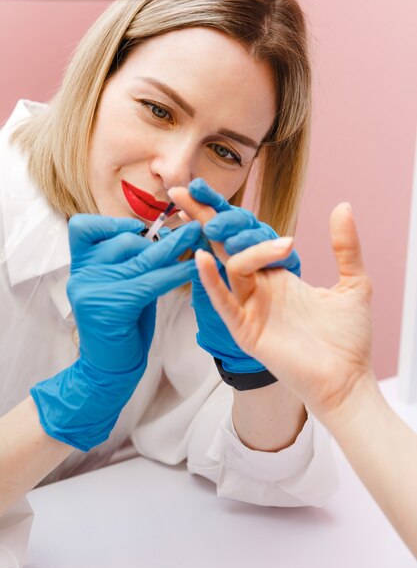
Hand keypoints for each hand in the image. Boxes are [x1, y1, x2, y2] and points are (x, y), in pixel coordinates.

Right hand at [31, 215, 200, 450]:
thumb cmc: (121, 324)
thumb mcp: (121, 286)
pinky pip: (151, 281)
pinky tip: (195, 269)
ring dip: (175, 247)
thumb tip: (162, 232)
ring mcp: (92, 290)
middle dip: (158, 239)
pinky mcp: (112, 306)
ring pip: (140, 259)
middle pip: (122, 241)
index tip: (138, 228)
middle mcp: (81, 275)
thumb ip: (130, 262)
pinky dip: (176, 273)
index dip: (111, 223)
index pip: (83, 227)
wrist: (109, 369)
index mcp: (79, 266)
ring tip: (198, 236)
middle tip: (189, 232)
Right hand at [194, 203, 372, 421]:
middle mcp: (260, 288)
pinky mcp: (246, 329)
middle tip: (185, 189)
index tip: (211, 188)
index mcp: (279, 275)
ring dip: (231, 244)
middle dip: (205, 218)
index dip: (232, 213)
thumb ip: (345, 246)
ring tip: (238, 228)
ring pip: (233, 266)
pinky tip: (201, 257)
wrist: (348, 379)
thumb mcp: (353, 283)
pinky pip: (223, 301)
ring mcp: (250, 308)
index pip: (249, 237)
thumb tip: (343, 205)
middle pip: (225, 245)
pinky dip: (211, 280)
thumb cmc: (349, 338)